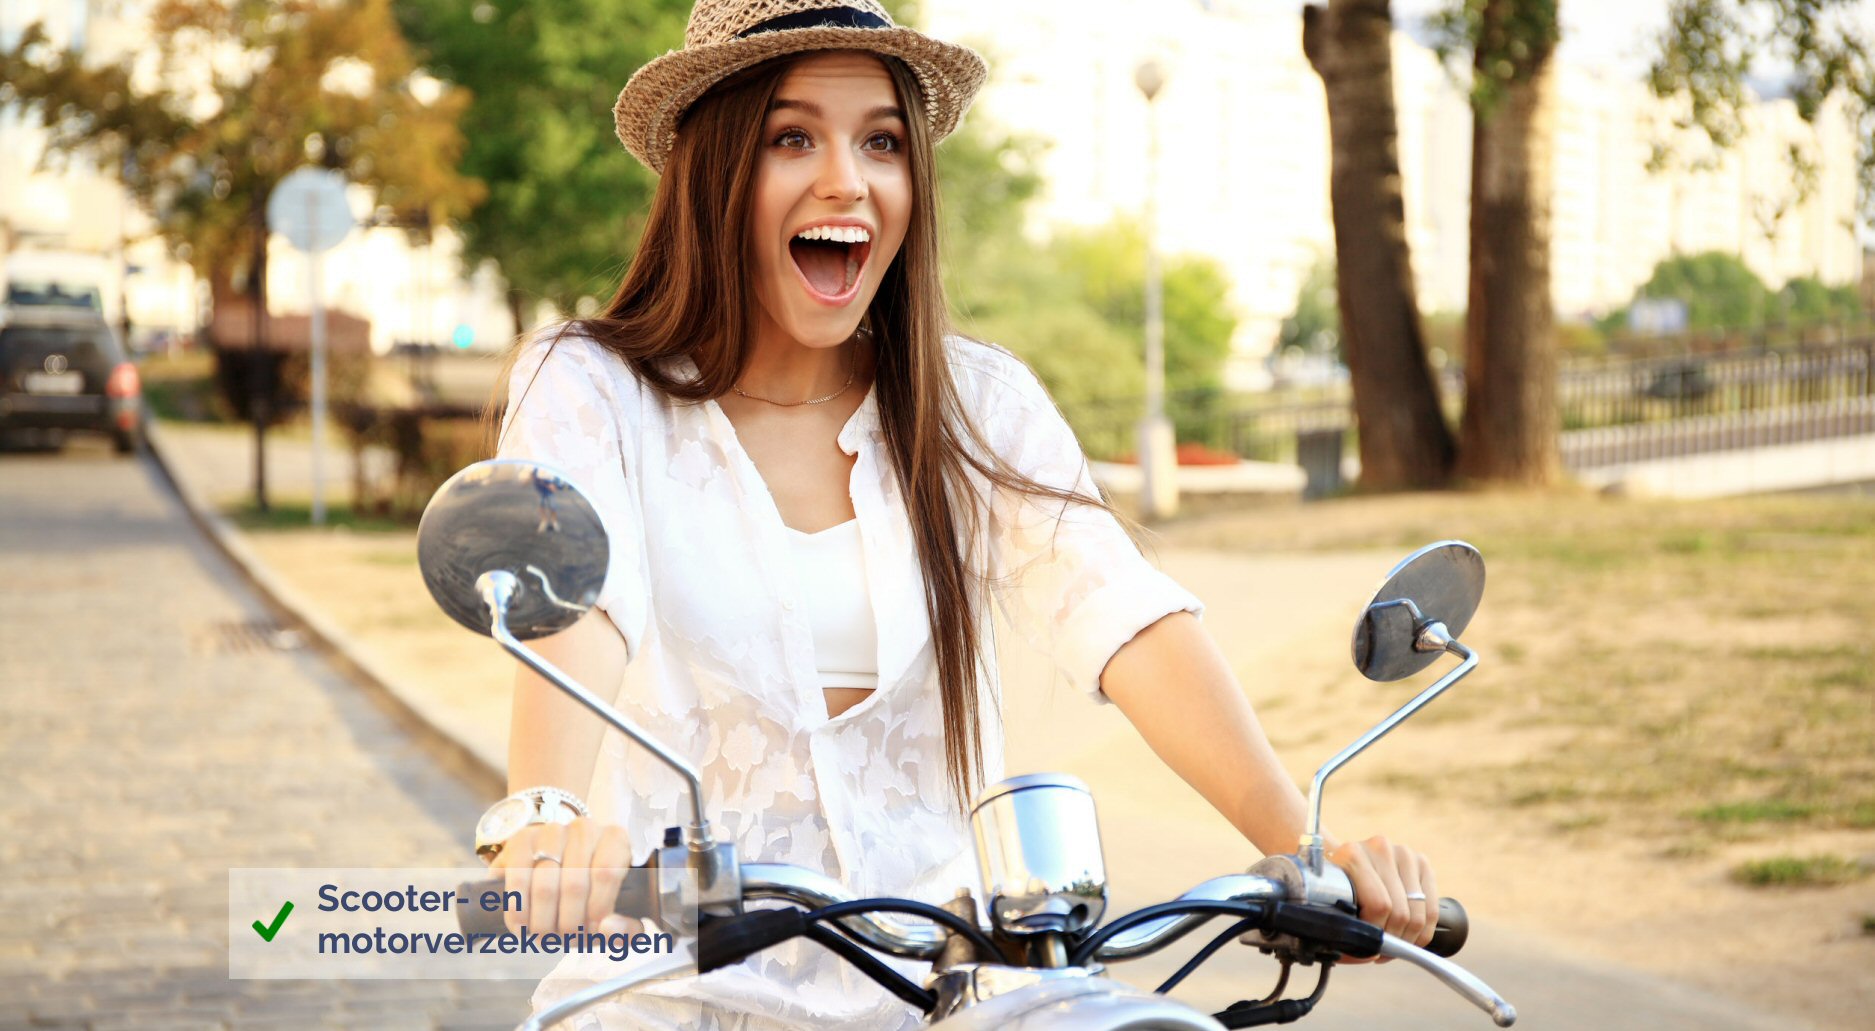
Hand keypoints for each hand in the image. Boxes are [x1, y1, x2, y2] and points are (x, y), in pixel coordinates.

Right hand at [489, 818, 640, 935]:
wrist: (556, 881)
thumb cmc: (593, 901)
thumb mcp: (618, 919)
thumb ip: (626, 930)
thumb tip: (607, 928)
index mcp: (616, 840)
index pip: (606, 873)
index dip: (597, 908)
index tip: (592, 931)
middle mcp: (584, 829)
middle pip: (574, 884)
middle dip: (568, 923)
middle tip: (565, 940)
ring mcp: (551, 831)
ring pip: (545, 886)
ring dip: (542, 921)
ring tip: (544, 937)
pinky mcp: (522, 839)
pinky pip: (518, 877)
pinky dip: (518, 907)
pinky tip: (522, 924)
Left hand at [1327, 836, 1437, 954]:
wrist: (1343, 860)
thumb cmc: (1333, 887)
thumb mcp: (1327, 901)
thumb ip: (1340, 926)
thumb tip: (1368, 955)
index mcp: (1353, 854)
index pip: (1379, 906)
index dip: (1377, 934)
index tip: (1368, 948)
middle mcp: (1380, 848)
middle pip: (1401, 912)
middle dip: (1393, 940)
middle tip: (1380, 951)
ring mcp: (1404, 854)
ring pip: (1418, 914)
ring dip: (1408, 939)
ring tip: (1393, 945)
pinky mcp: (1422, 863)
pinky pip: (1432, 910)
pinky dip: (1423, 933)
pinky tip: (1409, 938)